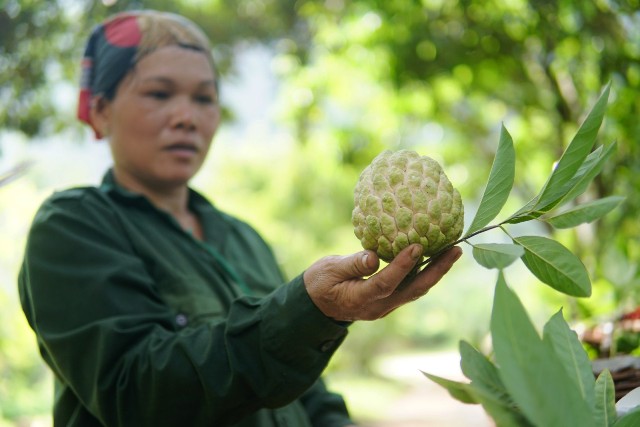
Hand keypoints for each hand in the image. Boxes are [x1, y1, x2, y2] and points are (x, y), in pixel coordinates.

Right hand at [303, 244, 461, 321]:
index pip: (386, 283)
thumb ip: (351, 264)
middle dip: (436, 270)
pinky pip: (411, 287)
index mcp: (360, 299)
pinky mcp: (389, 300)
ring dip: (436, 271)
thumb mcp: (328, 270)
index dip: (403, 266)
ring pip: (416, 289)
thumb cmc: (320, 283)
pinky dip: (425, 272)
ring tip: (452, 251)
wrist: (316, 305)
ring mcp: (386, 306)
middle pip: (413, 289)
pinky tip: (434, 257)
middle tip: (455, 250)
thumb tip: (373, 256)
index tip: (418, 246)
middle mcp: (378, 306)